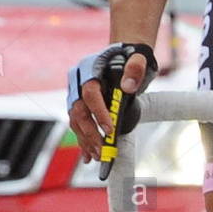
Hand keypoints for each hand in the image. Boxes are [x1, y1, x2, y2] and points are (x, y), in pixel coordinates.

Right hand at [67, 44, 154, 163]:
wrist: (122, 55)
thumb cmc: (129, 57)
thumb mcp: (136, 58)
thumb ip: (134, 68)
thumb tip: (128, 87)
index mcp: (89, 68)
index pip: (90, 92)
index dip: (98, 112)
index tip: (110, 130)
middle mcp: (77, 81)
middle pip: (78, 110)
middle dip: (90, 133)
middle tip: (102, 150)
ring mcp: (76, 92)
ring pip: (75, 120)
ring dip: (85, 139)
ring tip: (97, 156)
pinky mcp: (79, 103)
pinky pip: (78, 124)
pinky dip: (82, 140)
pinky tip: (88, 155)